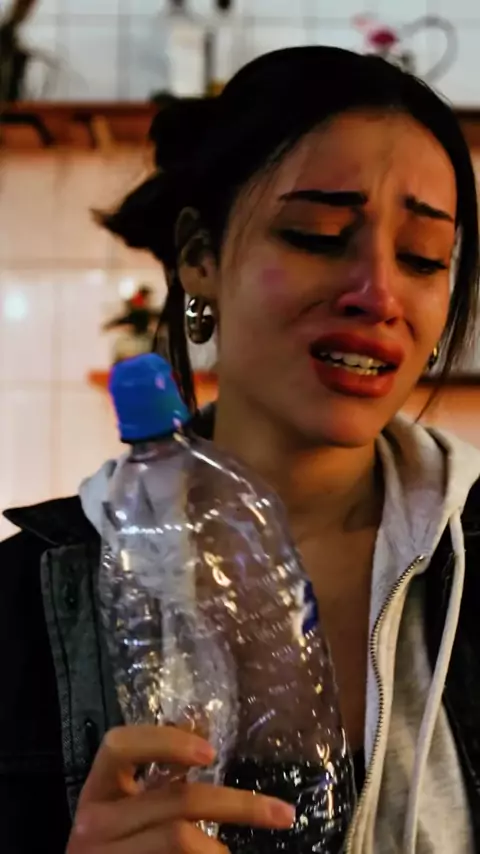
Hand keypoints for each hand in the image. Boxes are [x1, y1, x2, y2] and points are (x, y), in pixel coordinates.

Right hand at [67, 725, 294, 852]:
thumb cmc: (120, 839)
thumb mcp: (134, 798)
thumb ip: (163, 763)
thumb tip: (200, 716)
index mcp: (98, 788)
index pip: (119, 746)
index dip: (165, 742)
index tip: (211, 753)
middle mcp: (94, 822)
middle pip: (176, 800)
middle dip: (239, 804)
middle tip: (283, 813)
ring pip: (180, 838)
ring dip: (218, 846)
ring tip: (229, 852)